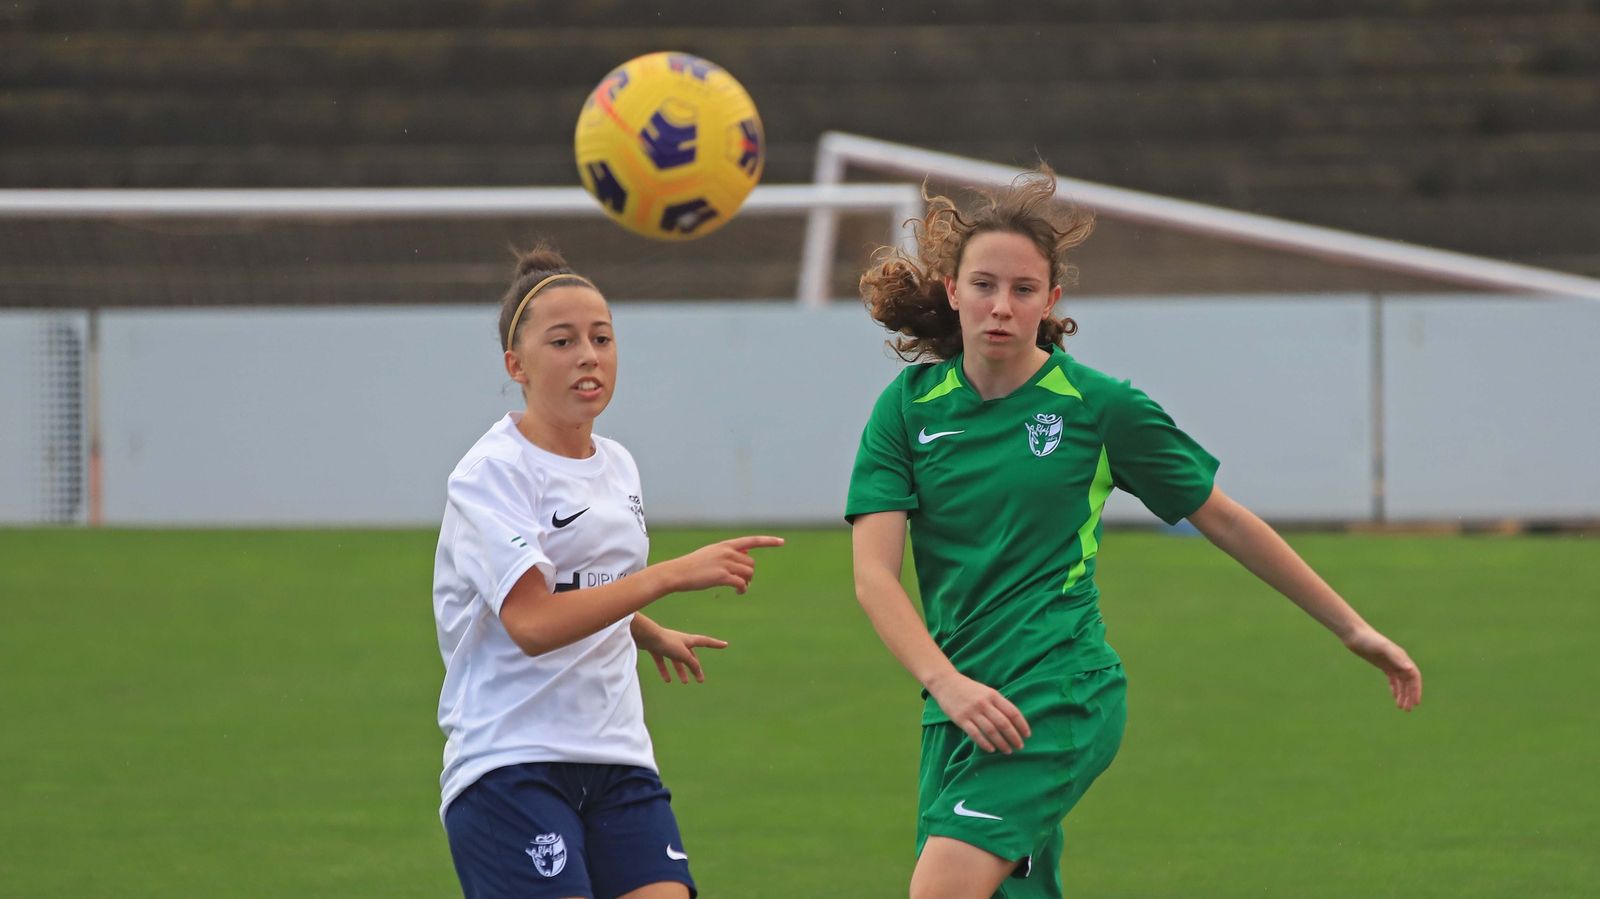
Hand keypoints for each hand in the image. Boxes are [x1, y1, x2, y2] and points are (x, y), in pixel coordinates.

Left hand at [637, 625, 727, 683]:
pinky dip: (665, 670)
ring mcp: (667, 645)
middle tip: (700, 679)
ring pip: (676, 660)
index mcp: (688, 640)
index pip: (706, 641)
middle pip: (690, 656)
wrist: (646, 636)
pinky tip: (667, 680)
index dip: (716, 644)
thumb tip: (697, 670)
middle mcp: (679, 642)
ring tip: (684, 682)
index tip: (725, 644)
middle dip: (695, 667)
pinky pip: (663, 661)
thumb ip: (692, 663)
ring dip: (681, 671)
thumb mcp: (683, 654)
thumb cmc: (666, 642)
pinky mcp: (656, 648)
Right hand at [666, 535, 784, 594]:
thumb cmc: (692, 566)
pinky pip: (742, 583)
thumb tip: (746, 556)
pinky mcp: (722, 576)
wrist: (677, 573)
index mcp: (725, 545)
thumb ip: (727, 554)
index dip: (768, 541)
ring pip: (748, 574)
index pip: (752, 541)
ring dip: (747, 582)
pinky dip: (743, 589)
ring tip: (740, 588)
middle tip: (743, 582)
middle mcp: (727, 552)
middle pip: (751, 563)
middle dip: (749, 573)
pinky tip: (738, 592)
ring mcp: (725, 564)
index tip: (782, 542)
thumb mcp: (711, 554)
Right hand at [926, 671, 1030, 753]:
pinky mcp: (961, 719)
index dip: (1022, 725)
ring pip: (991, 731)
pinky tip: (991, 749)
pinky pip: (975, 734)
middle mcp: (984, 703)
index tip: (1027, 735)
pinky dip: (984, 743)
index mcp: (993, 695)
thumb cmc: (969, 689)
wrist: (946, 683)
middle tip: (1020, 747)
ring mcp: (972, 711)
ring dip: (1001, 743)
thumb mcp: (987, 691)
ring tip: (1007, 751)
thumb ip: (998, 704)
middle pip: (1003, 723)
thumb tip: (1013, 722)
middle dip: (1014, 737)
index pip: (1012, 712)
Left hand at [1342, 626, 1422, 710]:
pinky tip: (1394, 698)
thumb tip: (1410, 669)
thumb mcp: (1383, 648)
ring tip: (1401, 707)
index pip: (1414, 676)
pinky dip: (1395, 688)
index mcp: (1402, 658)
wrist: (1355, 635)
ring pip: (1401, 682)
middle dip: (1409, 695)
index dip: (1416, 690)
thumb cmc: (1369, 640)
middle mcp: (1399, 661)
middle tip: (1407, 709)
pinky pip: (1393, 679)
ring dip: (1403, 694)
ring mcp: (1391, 663)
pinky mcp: (1383, 665)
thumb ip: (1397, 658)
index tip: (1415, 703)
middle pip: (1408, 681)